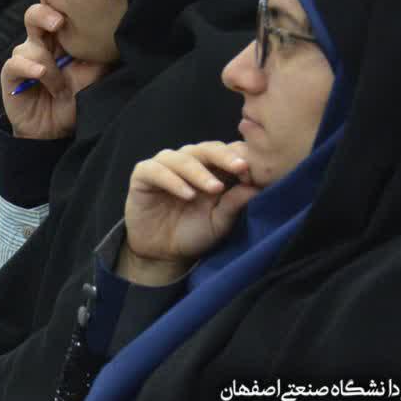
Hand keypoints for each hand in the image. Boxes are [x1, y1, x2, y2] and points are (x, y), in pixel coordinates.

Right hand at [0, 3, 109, 138]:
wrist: (53, 129)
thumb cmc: (73, 98)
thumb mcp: (91, 77)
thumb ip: (97, 57)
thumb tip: (110, 36)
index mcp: (59, 37)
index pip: (54, 9)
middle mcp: (40, 41)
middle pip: (35, 14)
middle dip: (45, 13)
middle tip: (59, 22)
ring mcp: (24, 55)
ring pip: (31, 43)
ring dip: (49, 66)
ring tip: (60, 86)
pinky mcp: (11, 72)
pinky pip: (17, 62)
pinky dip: (31, 68)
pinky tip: (41, 75)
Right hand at [121, 141, 259, 283]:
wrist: (162, 252)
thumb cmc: (194, 233)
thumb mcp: (220, 222)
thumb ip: (235, 203)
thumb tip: (257, 187)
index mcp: (213, 168)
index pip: (229, 152)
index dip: (242, 159)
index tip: (256, 176)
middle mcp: (190, 161)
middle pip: (208, 148)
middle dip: (225, 157)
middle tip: (241, 168)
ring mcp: (166, 165)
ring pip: (183, 158)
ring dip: (200, 172)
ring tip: (214, 188)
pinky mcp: (143, 174)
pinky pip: (157, 171)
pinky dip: (173, 181)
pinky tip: (188, 194)